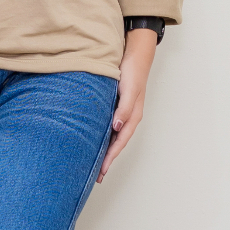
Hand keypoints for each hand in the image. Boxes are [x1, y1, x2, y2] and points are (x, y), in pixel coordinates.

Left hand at [96, 28, 156, 182]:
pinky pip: (109, 125)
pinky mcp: (116, 104)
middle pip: (116, 143)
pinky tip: (94, 138)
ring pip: (112, 136)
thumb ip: (124, 108)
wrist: (135, 54)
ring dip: (104, 149)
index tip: (101, 171)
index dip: (111, 157)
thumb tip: (116, 127)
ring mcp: (122, 111)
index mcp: (132, 116)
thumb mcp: (129, 90)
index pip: (120, 142)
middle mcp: (127, 116)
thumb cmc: (133, 71)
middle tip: (95, 176)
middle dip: (107, 159)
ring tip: (94, 163)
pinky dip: (103, 135)